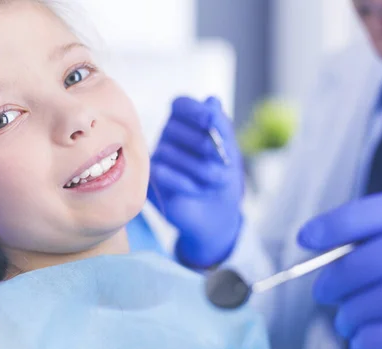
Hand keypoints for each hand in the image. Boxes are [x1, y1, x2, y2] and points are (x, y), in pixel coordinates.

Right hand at [148, 96, 243, 267]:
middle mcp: (168, 137)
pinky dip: (184, 181)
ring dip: (199, 168)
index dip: (193, 110)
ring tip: (214, 181)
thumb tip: (212, 100)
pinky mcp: (151, 181)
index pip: (180, 105)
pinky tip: (197, 189)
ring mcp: (158, 158)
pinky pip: (161, 173)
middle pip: (174, 127)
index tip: (210, 120)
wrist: (218, 214)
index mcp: (186, 124)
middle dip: (204, 145)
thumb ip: (221, 126)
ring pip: (169, 152)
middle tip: (224, 162)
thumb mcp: (230, 151)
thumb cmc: (223, 179)